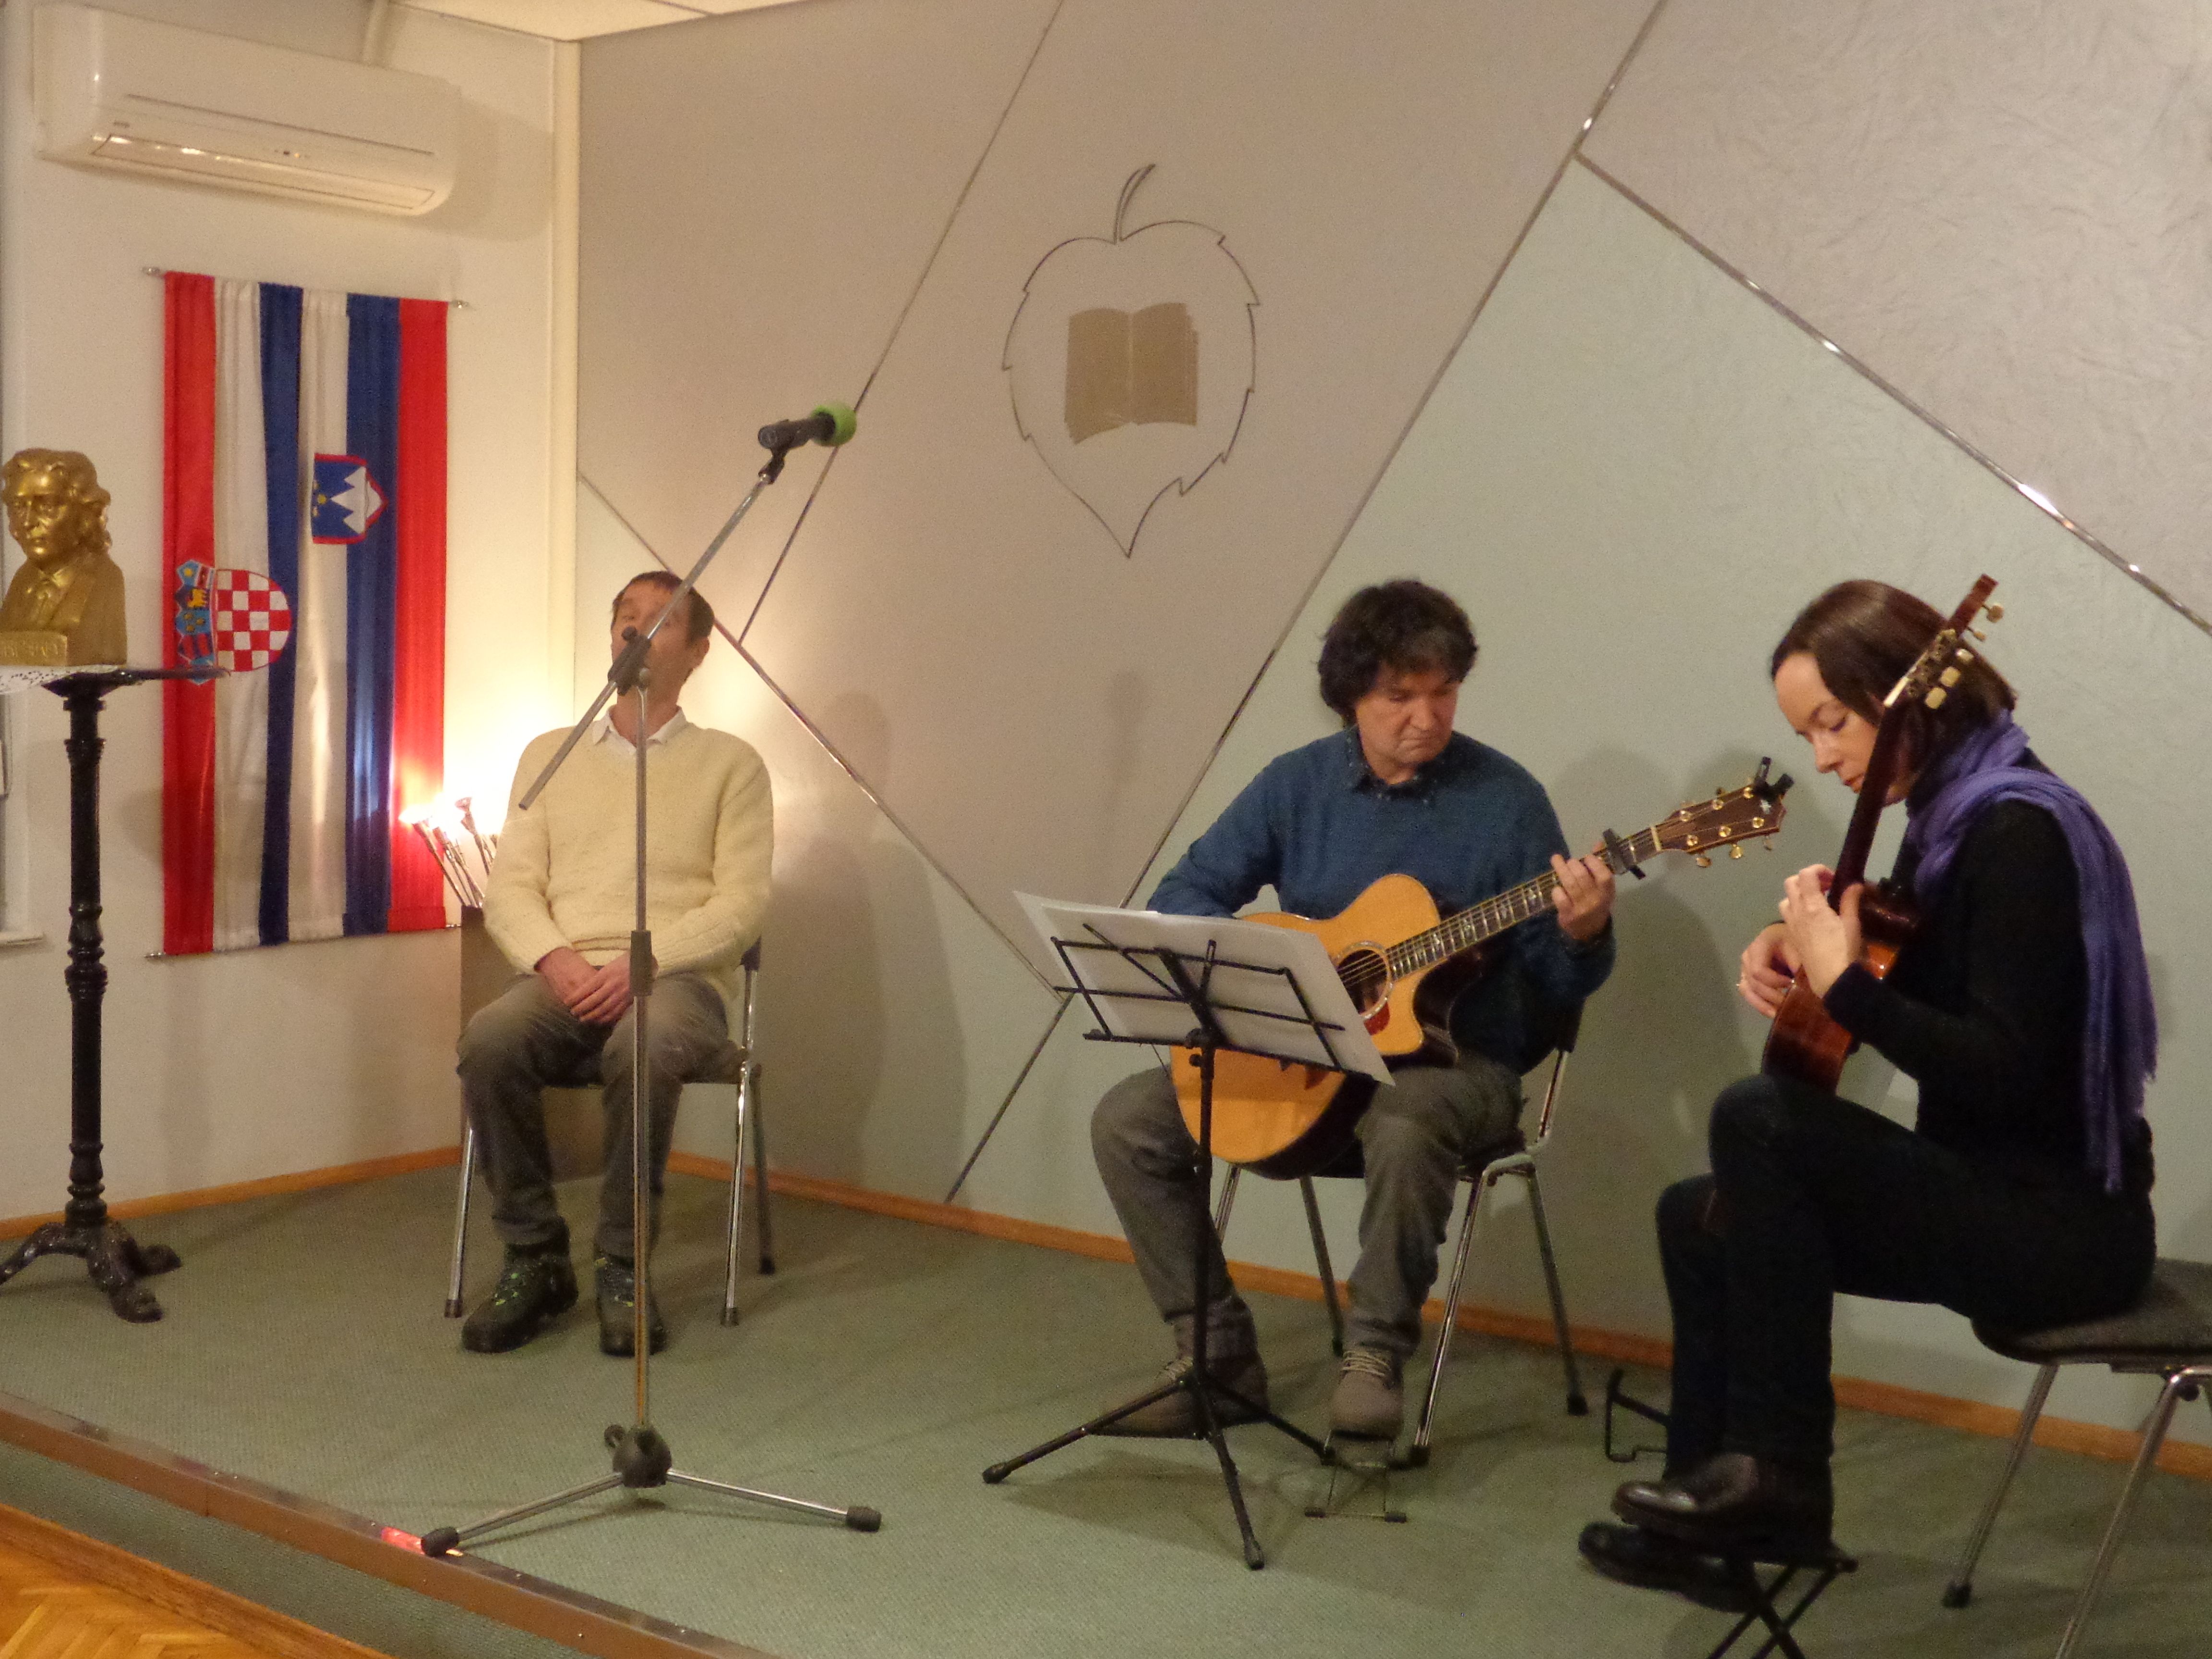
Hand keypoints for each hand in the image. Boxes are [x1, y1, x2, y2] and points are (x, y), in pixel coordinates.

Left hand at [568, 959, 634, 1024]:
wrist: (646, 964)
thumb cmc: (625, 963)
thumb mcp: (609, 966)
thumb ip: (599, 977)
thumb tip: (584, 988)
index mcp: (606, 975)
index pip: (586, 989)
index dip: (575, 998)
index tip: (567, 1002)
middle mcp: (613, 985)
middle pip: (592, 1001)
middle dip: (580, 1009)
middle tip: (573, 1012)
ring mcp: (621, 994)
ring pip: (603, 1010)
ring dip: (591, 1016)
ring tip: (583, 1019)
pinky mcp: (628, 1001)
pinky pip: (615, 1013)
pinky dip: (605, 1019)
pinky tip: (598, 1021)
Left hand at [1551, 850, 1616, 943]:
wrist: (1590, 932)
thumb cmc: (1596, 903)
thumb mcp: (1602, 887)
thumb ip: (1600, 865)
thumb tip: (1598, 843)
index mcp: (1607, 892)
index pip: (1604, 876)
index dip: (1595, 863)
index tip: (1587, 857)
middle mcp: (1595, 901)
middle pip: (1582, 877)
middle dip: (1573, 864)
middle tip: (1570, 862)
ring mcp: (1581, 909)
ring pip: (1569, 884)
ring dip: (1561, 869)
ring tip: (1556, 859)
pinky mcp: (1567, 915)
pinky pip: (1560, 897)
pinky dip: (1556, 889)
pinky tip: (1557, 886)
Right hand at [1736, 922, 1800, 1017]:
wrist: (1797, 939)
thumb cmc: (1799, 944)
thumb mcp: (1801, 951)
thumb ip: (1797, 967)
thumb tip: (1798, 988)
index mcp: (1760, 944)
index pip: (1758, 970)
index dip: (1774, 982)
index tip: (1791, 984)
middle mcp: (1749, 956)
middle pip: (1752, 982)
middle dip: (1770, 996)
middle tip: (1787, 1003)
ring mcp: (1746, 967)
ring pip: (1746, 990)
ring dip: (1762, 1004)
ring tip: (1777, 1013)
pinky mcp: (1749, 977)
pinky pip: (1749, 993)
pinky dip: (1760, 1003)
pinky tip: (1773, 1011)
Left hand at [1776, 863, 1862, 999]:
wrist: (1832, 981)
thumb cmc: (1844, 951)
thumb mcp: (1852, 924)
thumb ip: (1850, 901)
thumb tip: (1855, 884)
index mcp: (1812, 906)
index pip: (1806, 875)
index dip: (1818, 869)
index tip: (1834, 878)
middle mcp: (1796, 913)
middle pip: (1790, 883)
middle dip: (1806, 879)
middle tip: (1826, 886)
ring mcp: (1791, 925)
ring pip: (1786, 899)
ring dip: (1799, 894)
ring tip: (1818, 901)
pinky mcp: (1791, 937)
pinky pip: (1787, 915)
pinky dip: (1797, 909)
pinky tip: (1813, 918)